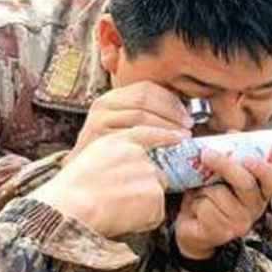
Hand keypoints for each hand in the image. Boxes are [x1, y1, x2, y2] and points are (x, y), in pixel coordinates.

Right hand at [30, 125, 177, 237]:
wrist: (70, 207)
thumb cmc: (71, 191)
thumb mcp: (90, 158)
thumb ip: (115, 156)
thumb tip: (131, 168)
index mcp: (117, 141)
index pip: (148, 133)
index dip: (167, 135)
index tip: (181, 135)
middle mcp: (137, 154)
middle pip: (155, 173)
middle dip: (144, 188)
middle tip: (118, 200)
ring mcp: (148, 173)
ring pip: (155, 195)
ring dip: (142, 206)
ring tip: (116, 209)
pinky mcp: (155, 195)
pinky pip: (155, 215)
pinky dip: (143, 221)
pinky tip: (123, 218)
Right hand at [77, 83, 192, 148]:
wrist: (82, 183)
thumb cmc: (109, 159)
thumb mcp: (121, 132)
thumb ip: (143, 120)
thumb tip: (180, 117)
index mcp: (110, 98)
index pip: (145, 88)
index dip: (170, 100)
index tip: (186, 115)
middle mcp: (102, 105)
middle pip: (144, 98)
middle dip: (171, 111)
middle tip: (188, 127)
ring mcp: (99, 120)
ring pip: (141, 115)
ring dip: (167, 125)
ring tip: (182, 137)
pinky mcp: (100, 137)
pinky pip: (135, 133)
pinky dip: (157, 138)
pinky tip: (170, 146)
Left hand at [173, 150, 271, 258]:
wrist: (193, 228)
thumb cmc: (210, 196)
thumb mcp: (222, 174)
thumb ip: (231, 154)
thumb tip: (233, 132)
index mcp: (260, 192)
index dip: (265, 170)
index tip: (248, 158)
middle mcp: (254, 209)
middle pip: (245, 183)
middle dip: (224, 165)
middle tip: (207, 153)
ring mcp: (238, 224)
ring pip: (219, 195)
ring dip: (203, 190)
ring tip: (202, 193)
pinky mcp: (220, 233)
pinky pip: (205, 210)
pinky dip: (195, 205)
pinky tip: (197, 208)